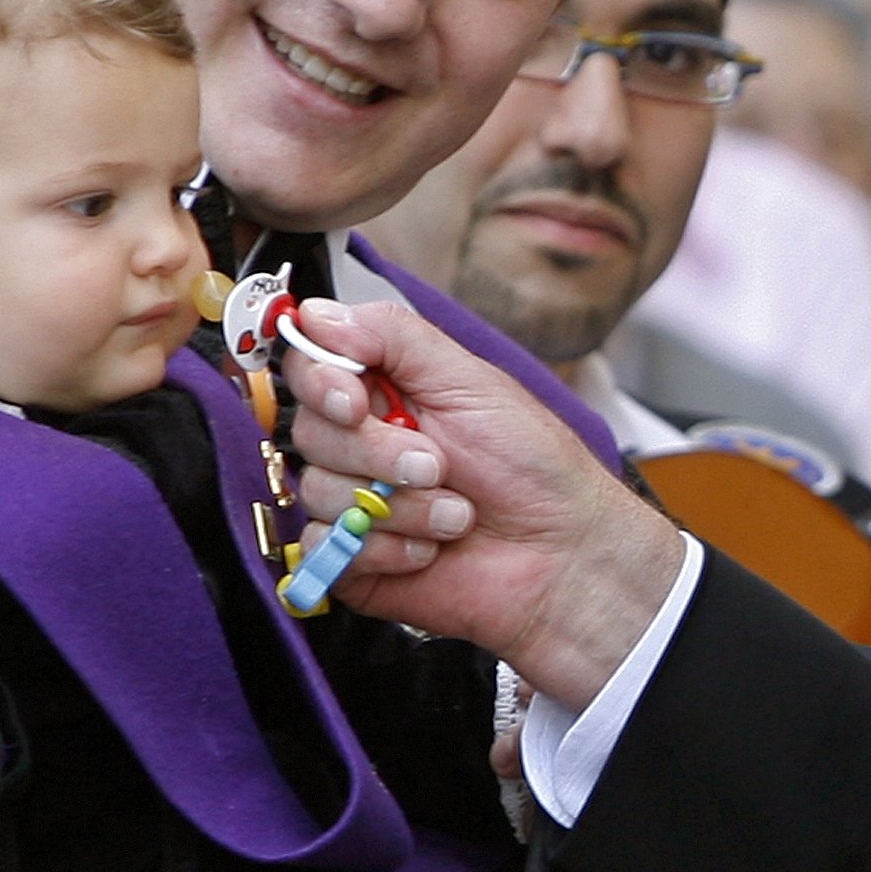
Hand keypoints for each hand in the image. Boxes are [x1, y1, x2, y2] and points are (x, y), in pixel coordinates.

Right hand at [286, 298, 682, 711]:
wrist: (563, 555)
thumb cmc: (533, 466)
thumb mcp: (470, 381)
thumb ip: (392, 337)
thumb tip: (319, 313)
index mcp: (386, 388)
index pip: (310, 366)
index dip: (320, 381)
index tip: (353, 401)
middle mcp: (364, 440)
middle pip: (308, 429)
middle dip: (376, 452)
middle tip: (436, 464)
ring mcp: (355, 500)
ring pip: (317, 489)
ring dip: (396, 505)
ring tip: (454, 513)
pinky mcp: (353, 558)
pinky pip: (324, 547)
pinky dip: (384, 548)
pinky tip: (430, 548)